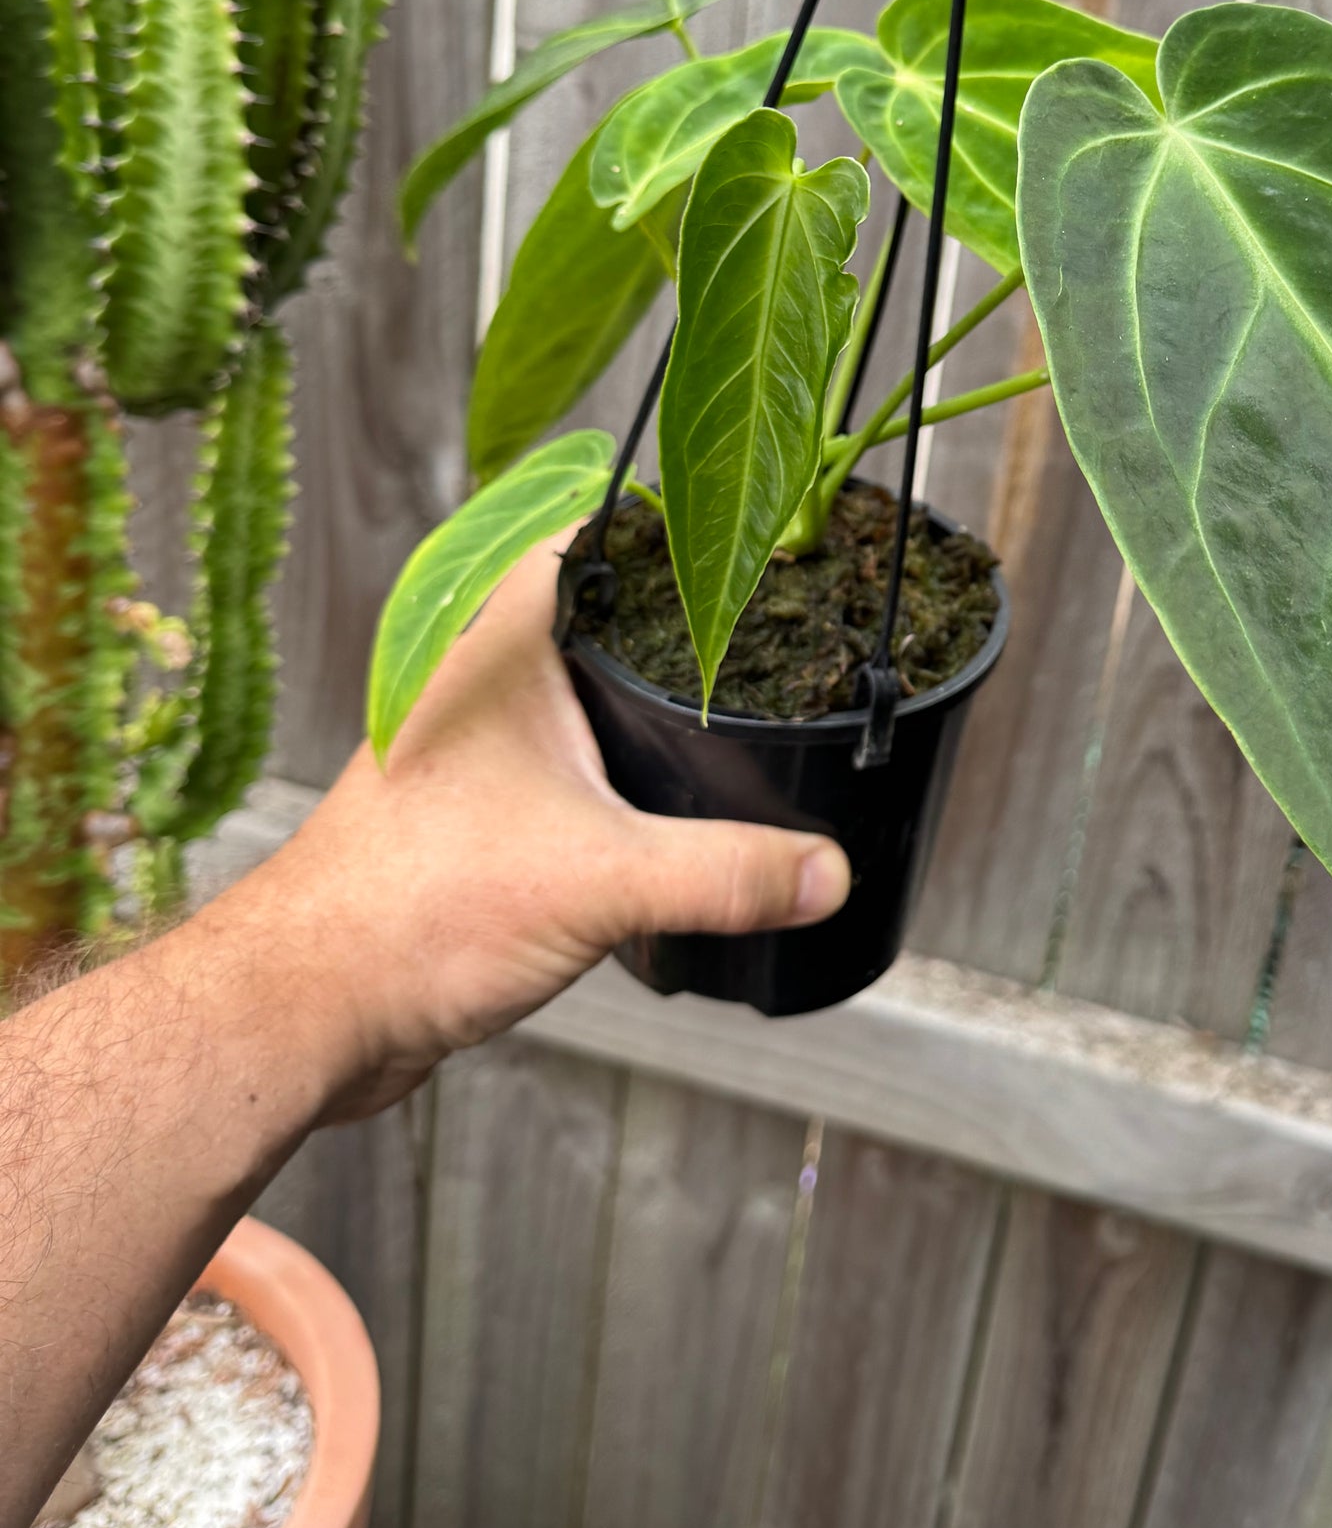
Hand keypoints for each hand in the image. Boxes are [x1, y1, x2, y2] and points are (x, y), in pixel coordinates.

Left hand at [194, 538, 849, 1122]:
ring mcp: (471, 743)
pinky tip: (671, 801)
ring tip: (743, 706)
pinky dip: (619, 768)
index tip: (757, 528)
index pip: (592, 532)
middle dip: (684, 616)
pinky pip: (565, 763)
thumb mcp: (602, 881)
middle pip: (599, 610)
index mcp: (499, 645)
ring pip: (578, 690)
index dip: (674, 520)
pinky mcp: (473, 810)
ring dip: (648, 697)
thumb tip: (827, 870)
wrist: (309, 1006)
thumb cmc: (405, 912)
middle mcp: (478, 678)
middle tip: (778, 621)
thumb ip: (727, 873)